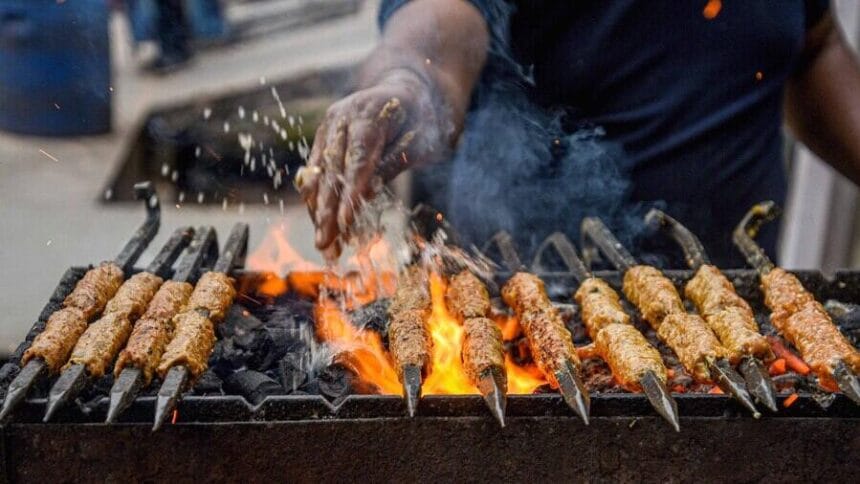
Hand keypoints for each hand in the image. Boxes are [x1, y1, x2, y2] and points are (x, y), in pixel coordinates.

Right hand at [295, 70, 445, 255]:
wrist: (406, 91)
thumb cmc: (421, 118)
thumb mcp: (420, 141)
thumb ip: (393, 163)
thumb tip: (364, 195)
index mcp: (370, 112)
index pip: (357, 159)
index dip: (350, 194)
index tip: (345, 224)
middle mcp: (342, 116)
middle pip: (332, 170)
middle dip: (328, 211)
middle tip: (326, 245)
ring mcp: (329, 125)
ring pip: (319, 173)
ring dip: (319, 211)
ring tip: (324, 244)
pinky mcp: (324, 137)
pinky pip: (316, 171)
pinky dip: (318, 199)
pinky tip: (320, 224)